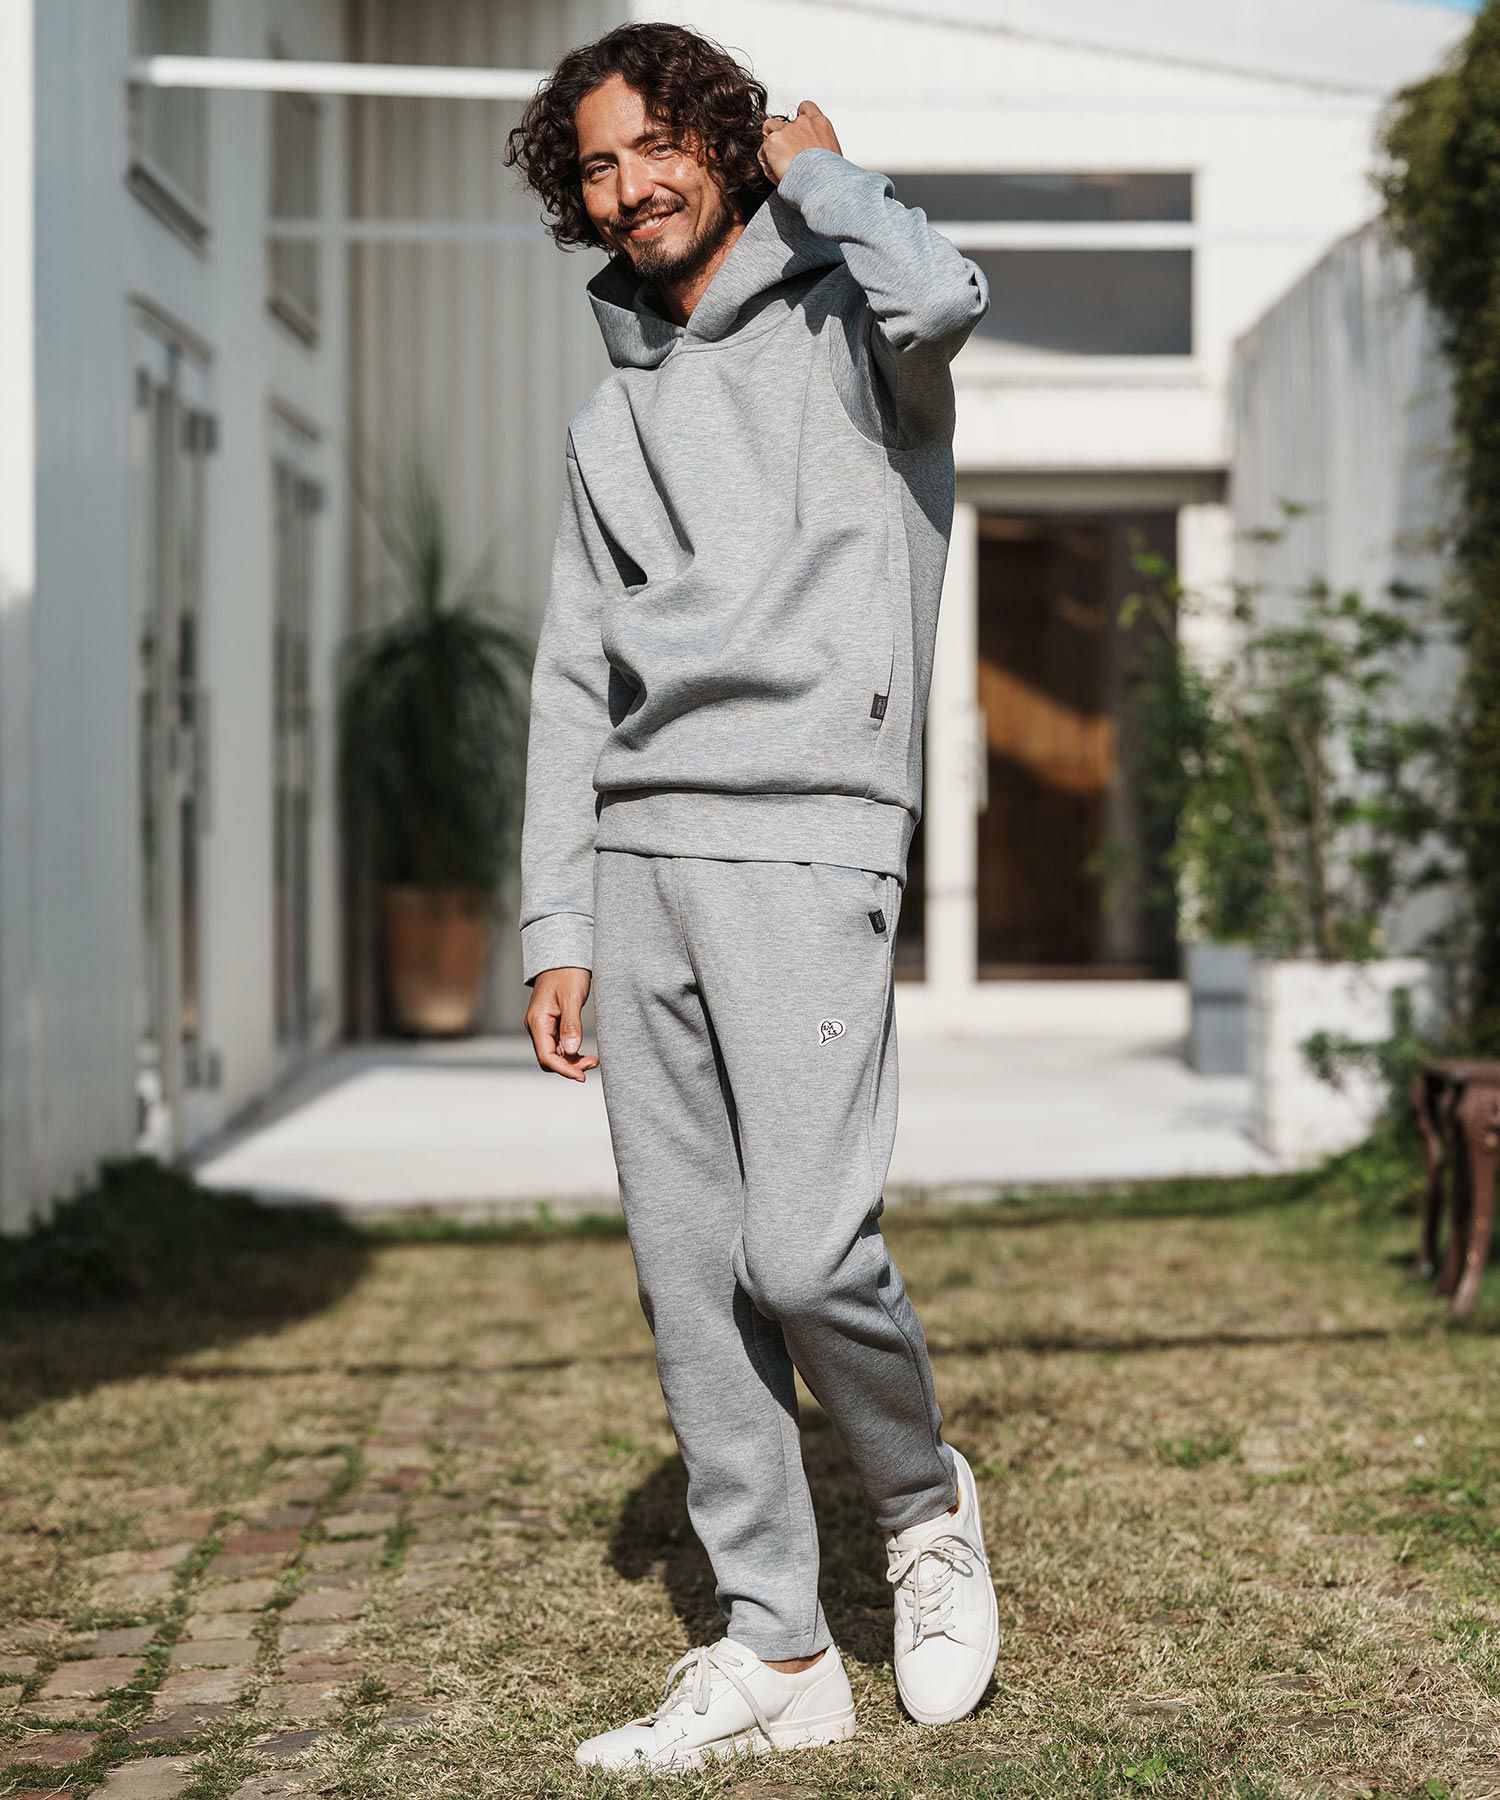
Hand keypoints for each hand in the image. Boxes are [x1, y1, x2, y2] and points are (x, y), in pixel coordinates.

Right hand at [525, 967, 599, 1081]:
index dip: (564, 1069)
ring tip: (593, 1059)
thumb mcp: (571, 997)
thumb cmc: (567, 972)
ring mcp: (543, 1025)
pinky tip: (585, 1052)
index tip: (581, 1076)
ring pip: (555, 1053)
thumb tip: (571, 1051)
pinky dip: (572, 1051)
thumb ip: (571, 1025)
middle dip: (570, 1066)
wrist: (563, 955)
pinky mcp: (552, 1023)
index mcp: (537, 1021)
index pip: (546, 1056)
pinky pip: (559, 1044)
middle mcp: (537, 1026)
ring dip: (572, 1060)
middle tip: (593, 1063)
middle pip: (550, 1058)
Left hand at [758, 100, 840, 185]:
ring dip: (770, 145)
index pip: (806, 108)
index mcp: (820, 124)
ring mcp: (786, 130)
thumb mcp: (832, 155)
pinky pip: (763, 153)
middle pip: (782, 120)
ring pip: (768, 129)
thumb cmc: (829, 175)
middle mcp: (803, 122)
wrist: (821, 181)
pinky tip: (776, 175)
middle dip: (780, 135)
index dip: (797, 118)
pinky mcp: (773, 141)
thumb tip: (812, 157)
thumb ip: (819, 147)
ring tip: (777, 164)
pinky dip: (767, 164)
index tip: (796, 132)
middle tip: (784, 155)